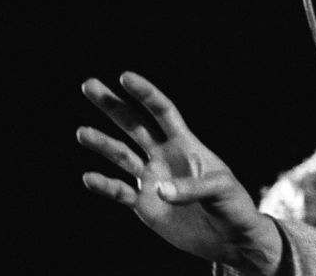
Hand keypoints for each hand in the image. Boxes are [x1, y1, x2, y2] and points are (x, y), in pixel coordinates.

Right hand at [77, 72, 281, 272]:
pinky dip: (104, 186)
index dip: (145, 94)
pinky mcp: (144, 205)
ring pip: (121, 155)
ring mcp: (152, 179)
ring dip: (102, 143)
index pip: (163, 112)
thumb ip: (192, 188)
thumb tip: (158, 189)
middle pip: (134, 125)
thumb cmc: (234, 207)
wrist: (229, 239)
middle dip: (112, 105)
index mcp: (186, 145)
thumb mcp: (222, 191)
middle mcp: (165, 157)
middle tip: (89, 84)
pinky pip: (119, 192)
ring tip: (82, 132)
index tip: (125, 77)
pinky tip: (89, 178)